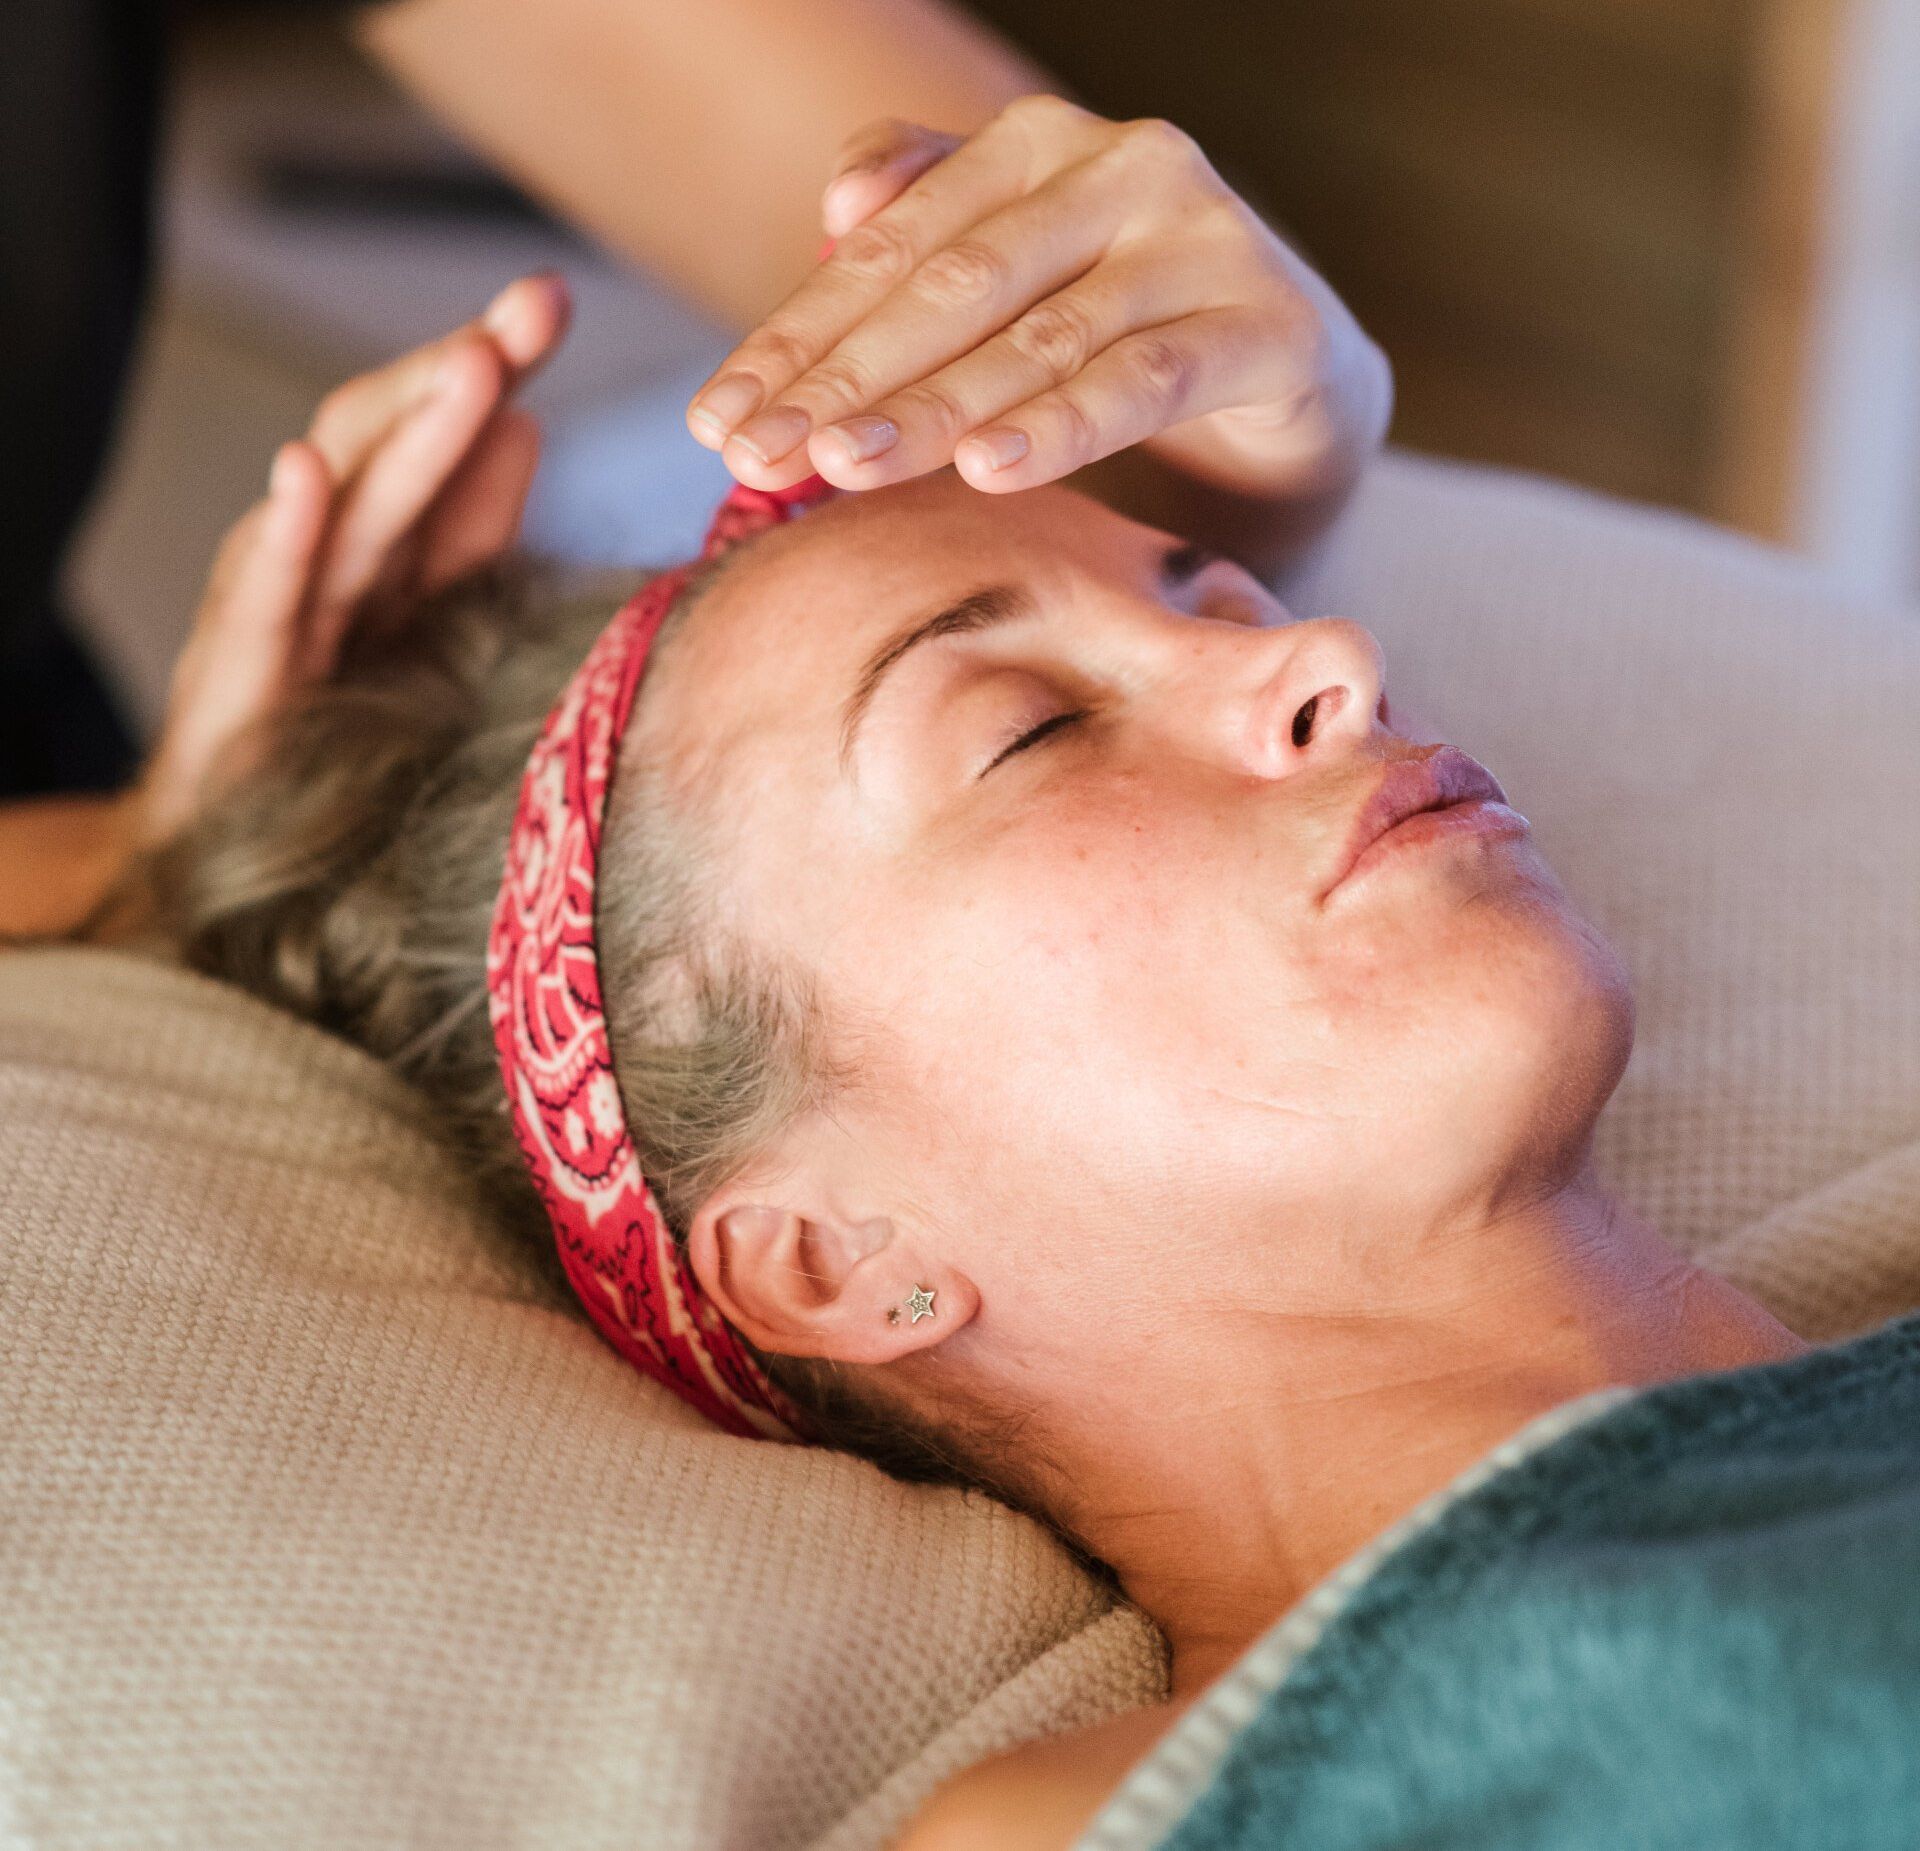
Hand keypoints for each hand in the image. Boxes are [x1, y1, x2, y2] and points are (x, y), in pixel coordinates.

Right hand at [134, 273, 568, 846]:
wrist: (240, 845)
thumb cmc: (338, 725)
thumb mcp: (429, 619)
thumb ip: (472, 530)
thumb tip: (529, 427)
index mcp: (389, 546)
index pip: (440, 438)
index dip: (491, 367)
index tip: (548, 298)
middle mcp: (332, 559)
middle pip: (394, 447)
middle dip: (461, 374)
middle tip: (530, 311)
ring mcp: (283, 608)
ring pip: (351, 507)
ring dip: (409, 432)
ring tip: (472, 368)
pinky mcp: (242, 674)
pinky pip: (265, 598)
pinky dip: (284, 535)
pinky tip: (301, 474)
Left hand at [685, 98, 1389, 502]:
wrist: (1290, 370)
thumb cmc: (1124, 323)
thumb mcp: (1016, 273)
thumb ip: (928, 221)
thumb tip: (835, 203)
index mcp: (1035, 146)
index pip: (889, 249)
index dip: (794, 337)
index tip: (715, 420)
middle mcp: (1120, 168)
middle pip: (952, 288)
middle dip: (843, 380)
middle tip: (757, 456)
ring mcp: (1200, 240)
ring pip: (1038, 339)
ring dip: (931, 409)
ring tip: (842, 467)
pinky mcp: (1267, 324)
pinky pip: (1145, 378)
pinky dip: (1064, 423)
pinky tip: (987, 465)